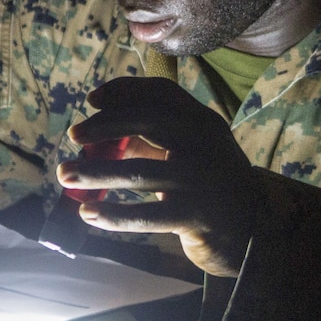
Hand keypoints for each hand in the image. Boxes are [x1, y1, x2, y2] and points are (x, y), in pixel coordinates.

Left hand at [58, 77, 260, 276]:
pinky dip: (112, 214)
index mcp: (203, 122)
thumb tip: (95, 137)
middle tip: (73, 134)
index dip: (124, 91)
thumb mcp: (188, 152)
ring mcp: (200, 181)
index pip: (161, 93)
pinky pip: (145, 215)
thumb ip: (149, 141)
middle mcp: (204, 144)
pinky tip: (87, 213)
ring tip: (65, 174)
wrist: (255, 228)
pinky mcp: (195, 216)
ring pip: (138, 173)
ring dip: (95, 173)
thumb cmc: (208, 183)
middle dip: (105, 125)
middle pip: (149, 121)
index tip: (92, 100)